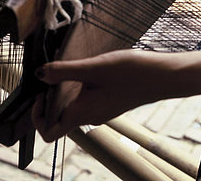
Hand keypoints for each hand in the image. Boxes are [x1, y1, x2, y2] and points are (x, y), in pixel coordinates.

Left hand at [32, 49, 175, 141]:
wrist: (163, 76)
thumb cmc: (131, 73)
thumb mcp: (93, 68)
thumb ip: (64, 71)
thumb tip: (40, 74)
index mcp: (82, 114)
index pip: (49, 132)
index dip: (37, 116)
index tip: (40, 93)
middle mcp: (90, 117)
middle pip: (60, 118)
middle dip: (51, 98)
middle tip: (53, 74)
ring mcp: (102, 110)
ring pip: (74, 107)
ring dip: (66, 91)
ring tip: (70, 69)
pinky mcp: (111, 102)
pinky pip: (88, 100)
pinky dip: (81, 87)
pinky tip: (89, 69)